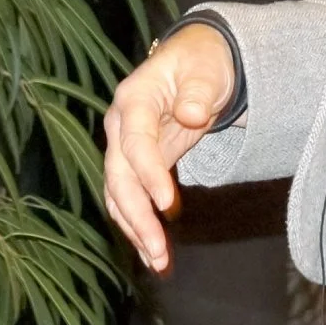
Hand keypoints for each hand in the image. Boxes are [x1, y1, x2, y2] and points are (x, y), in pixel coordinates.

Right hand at [100, 22, 236, 272]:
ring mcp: (125, 147)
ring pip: (119, 194)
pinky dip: (139, 225)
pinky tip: (154, 252)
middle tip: (159, 251)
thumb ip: (199, 91)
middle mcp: (120, 126)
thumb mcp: (207, 68)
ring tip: (159, 263)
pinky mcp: (137, 165)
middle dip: (137, 216)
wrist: (198, 62)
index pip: (134, 142)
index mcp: (133, 98)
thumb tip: (191, 113)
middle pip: (118, 176)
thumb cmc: (203, 62)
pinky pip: (130, 198)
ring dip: (135, 229)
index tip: (168, 204)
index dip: (148, 173)